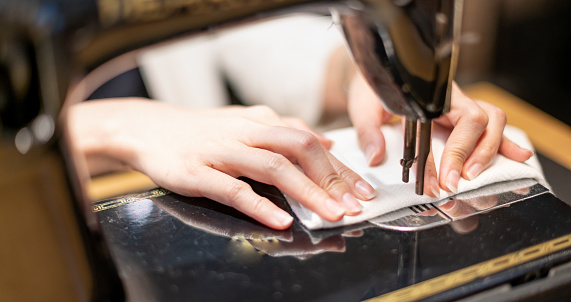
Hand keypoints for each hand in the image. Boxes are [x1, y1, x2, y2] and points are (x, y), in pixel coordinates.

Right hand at [69, 99, 375, 229]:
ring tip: (331, 214)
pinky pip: (234, 189)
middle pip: (299, 149)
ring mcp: (222, 152)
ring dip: (307, 191)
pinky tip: (281, 221)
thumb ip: (285, 131)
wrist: (148, 129)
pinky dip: (260, 206)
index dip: (340, 167)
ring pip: (273, 167)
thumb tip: (326, 142)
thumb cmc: (200, 132)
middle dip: (332, 178)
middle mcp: (245, 133)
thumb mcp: (246, 123)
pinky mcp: (198, 173)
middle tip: (355, 204)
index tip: (362, 189)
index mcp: (260, 122)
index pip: (310, 141)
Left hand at [346, 76, 532, 196]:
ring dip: (491, 150)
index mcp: (432, 93)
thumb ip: (368, 131)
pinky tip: (517, 156)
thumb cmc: (370, 89)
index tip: (445, 179)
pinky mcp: (459, 117)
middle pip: (482, 120)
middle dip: (476, 155)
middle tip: (455, 183)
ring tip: (475, 176)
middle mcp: (451, 98)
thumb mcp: (364, 107)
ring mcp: (458, 107)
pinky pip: (488, 128)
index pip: (458, 119)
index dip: (457, 151)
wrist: (375, 74)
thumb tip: (376, 158)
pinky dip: (503, 143)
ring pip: (492, 122)